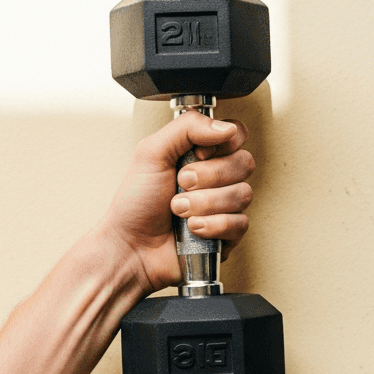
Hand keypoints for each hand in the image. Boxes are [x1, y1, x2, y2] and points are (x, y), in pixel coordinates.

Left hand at [100, 112, 254, 290]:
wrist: (130, 246)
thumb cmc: (135, 203)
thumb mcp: (152, 152)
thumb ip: (187, 127)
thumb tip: (225, 127)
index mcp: (201, 153)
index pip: (236, 134)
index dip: (222, 143)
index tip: (197, 153)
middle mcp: (217, 177)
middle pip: (243, 163)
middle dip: (208, 175)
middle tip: (181, 183)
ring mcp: (224, 205)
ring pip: (242, 194)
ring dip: (204, 203)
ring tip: (178, 210)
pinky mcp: (228, 233)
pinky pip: (240, 223)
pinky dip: (212, 225)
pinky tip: (192, 228)